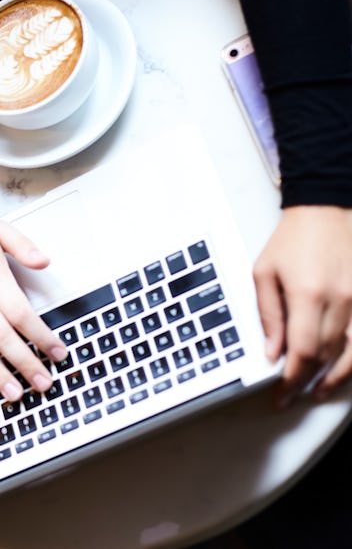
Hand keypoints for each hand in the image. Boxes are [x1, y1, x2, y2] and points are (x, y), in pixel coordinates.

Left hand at [253, 206, 351, 406]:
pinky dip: (351, 360)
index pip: (303, 351)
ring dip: (332, 377)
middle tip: (289, 395)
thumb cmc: (292, 239)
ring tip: (314, 392)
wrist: (326, 212)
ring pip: (348, 353)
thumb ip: (268, 315)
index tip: (281, 394)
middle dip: (306, 381)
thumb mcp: (264, 273)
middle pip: (326, 356)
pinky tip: (339, 370)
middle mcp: (339, 301)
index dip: (292, 379)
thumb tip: (271, 352)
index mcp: (307, 294)